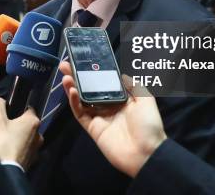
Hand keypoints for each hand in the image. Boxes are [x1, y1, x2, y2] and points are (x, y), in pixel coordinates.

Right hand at [0, 98, 42, 170]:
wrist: (4, 171)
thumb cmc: (1, 142)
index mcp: (33, 121)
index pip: (28, 108)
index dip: (17, 109)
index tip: (7, 114)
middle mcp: (39, 134)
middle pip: (27, 124)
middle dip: (17, 125)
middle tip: (3, 129)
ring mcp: (37, 149)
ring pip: (27, 138)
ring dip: (18, 138)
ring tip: (4, 142)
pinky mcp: (32, 161)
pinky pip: (25, 150)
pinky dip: (18, 150)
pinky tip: (8, 152)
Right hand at [60, 62, 166, 177]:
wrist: (147, 153)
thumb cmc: (149, 124)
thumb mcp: (146, 99)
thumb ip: (133, 85)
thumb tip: (121, 74)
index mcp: (121, 99)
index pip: (103, 82)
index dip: (93, 72)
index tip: (83, 61)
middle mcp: (108, 106)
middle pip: (89, 89)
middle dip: (77, 77)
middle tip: (66, 65)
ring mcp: (99, 117)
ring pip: (81, 100)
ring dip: (72, 88)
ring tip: (66, 76)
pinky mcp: (92, 128)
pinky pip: (80, 114)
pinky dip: (74, 103)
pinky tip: (72, 91)